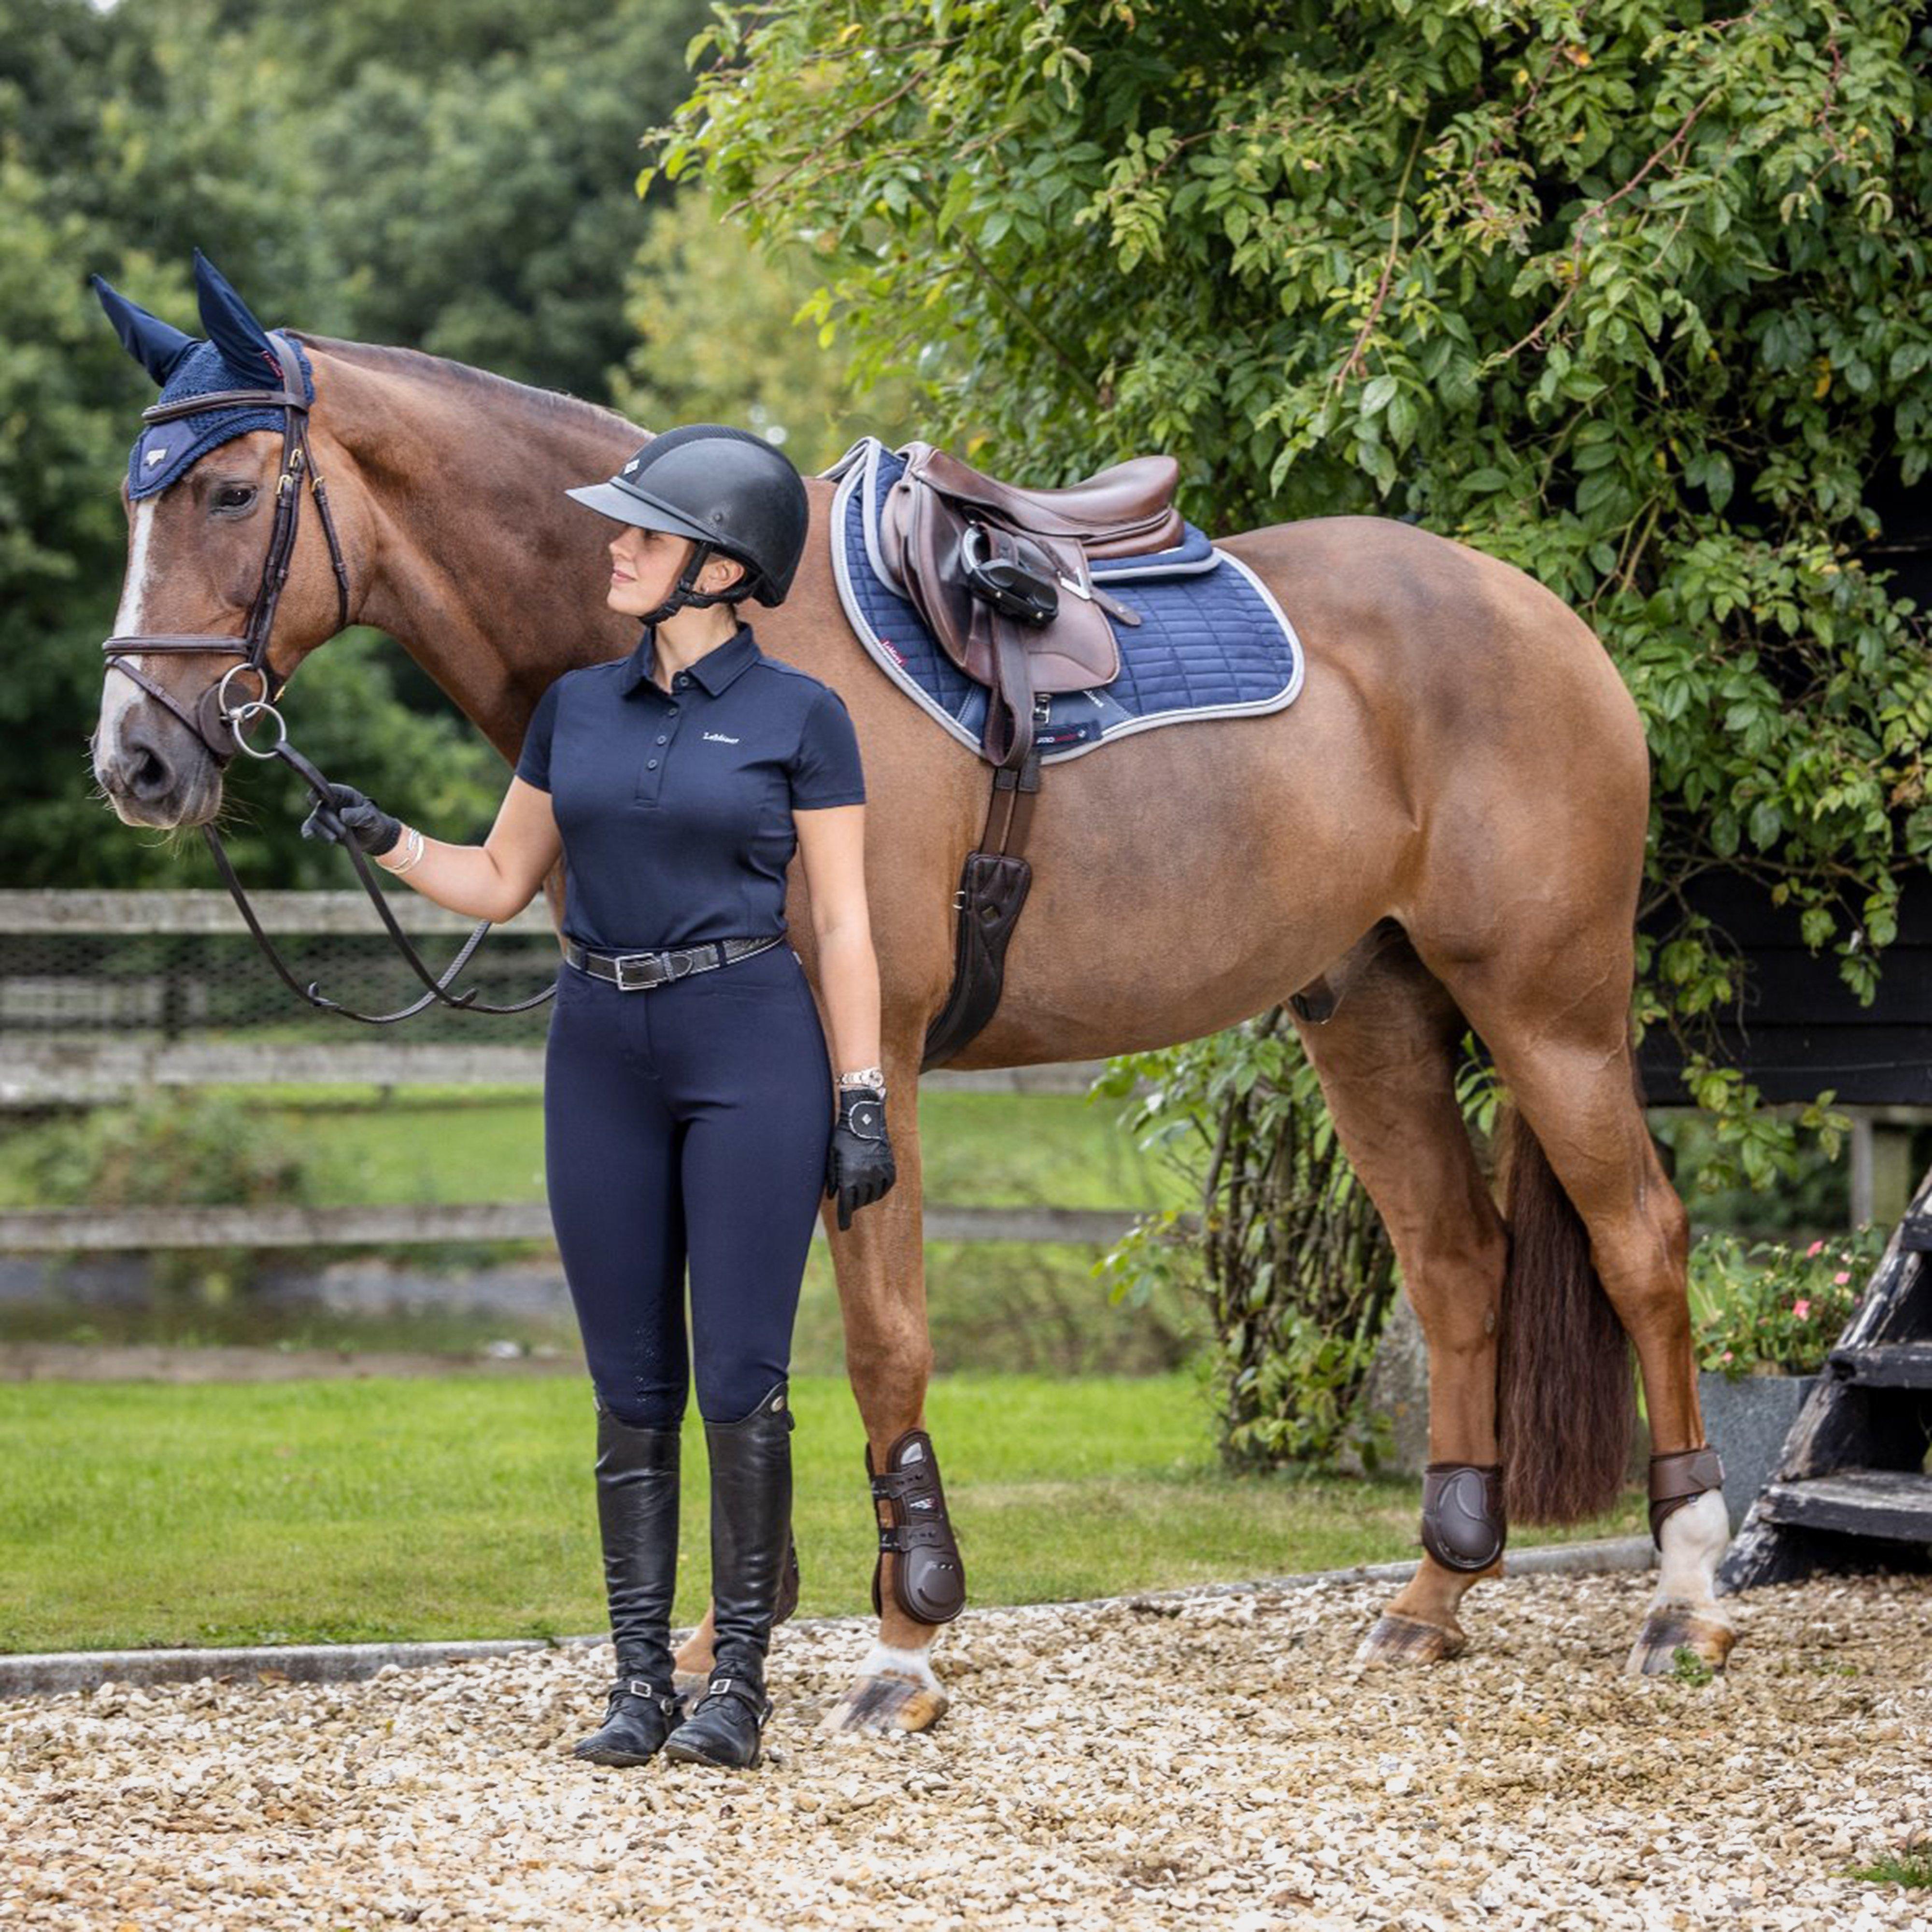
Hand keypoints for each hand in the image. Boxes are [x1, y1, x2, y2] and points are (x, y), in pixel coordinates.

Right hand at [299, 781, 401, 855]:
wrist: (373, 837)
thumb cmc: (373, 821)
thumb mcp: (371, 818)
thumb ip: (358, 815)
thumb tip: (342, 815)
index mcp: (344, 794)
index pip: (328, 789)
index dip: (318, 792)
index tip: (314, 800)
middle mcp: (332, 802)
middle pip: (321, 808)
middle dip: (330, 821)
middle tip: (342, 832)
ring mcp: (326, 815)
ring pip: (315, 820)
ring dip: (323, 831)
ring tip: (333, 840)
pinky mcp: (322, 827)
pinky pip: (310, 828)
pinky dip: (307, 831)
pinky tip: (307, 836)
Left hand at [826, 1085, 895, 1230]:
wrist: (865, 1118)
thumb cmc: (843, 1137)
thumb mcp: (832, 1157)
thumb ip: (832, 1178)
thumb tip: (833, 1197)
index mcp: (848, 1177)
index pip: (846, 1206)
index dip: (844, 1219)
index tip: (844, 1227)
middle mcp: (865, 1178)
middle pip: (858, 1202)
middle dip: (852, 1205)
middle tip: (849, 1203)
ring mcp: (879, 1174)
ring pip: (872, 1197)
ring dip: (865, 1198)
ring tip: (859, 1191)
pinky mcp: (890, 1168)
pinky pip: (885, 1187)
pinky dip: (879, 1190)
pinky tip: (873, 1186)